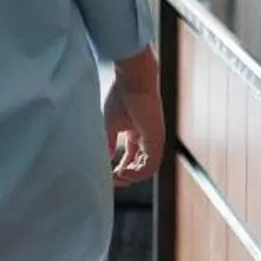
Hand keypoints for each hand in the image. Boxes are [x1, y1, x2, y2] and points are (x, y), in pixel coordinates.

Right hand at [104, 48, 163, 184]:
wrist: (133, 80)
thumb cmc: (121, 96)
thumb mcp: (110, 125)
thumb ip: (108, 143)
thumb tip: (104, 158)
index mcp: (138, 134)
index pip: (133, 158)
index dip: (121, 169)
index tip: (108, 174)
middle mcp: (149, 139)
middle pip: (141, 166)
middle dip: (126, 176)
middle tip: (112, 179)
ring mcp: (155, 140)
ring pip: (147, 169)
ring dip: (132, 177)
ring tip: (117, 177)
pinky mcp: (157, 140)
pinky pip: (151, 165)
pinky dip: (137, 173)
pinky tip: (123, 172)